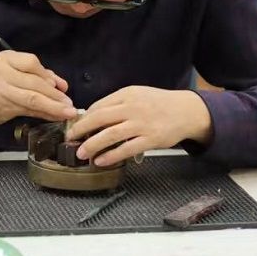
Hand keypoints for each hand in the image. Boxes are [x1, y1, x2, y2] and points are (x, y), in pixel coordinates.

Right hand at [0, 50, 76, 126]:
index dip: (48, 75)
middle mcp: (1, 71)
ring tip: (67, 112)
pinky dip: (44, 114)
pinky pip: (28, 110)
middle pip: (34, 82)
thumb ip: (35, 75)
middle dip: (54, 95)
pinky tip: (55, 116)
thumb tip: (61, 85)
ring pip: (32, 98)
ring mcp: (0, 89)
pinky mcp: (2, 106)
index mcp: (4, 58)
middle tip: (69, 104)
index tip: (61, 86)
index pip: (32, 62)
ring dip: (53, 106)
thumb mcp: (11, 72)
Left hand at [66, 86, 211, 166]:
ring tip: (81, 153)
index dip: (84, 118)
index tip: (75, 126)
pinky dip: (111, 156)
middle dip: (81, 129)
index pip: (98, 106)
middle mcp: (132, 107)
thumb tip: (93, 116)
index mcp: (126, 95)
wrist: (186, 111)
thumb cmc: (159, 104)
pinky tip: (101, 160)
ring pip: (110, 135)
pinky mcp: (150, 139)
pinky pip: (126, 149)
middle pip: (99, 118)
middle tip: (70, 138)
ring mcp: (141, 124)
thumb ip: (118, 104)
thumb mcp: (137, 95)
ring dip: (92, 145)